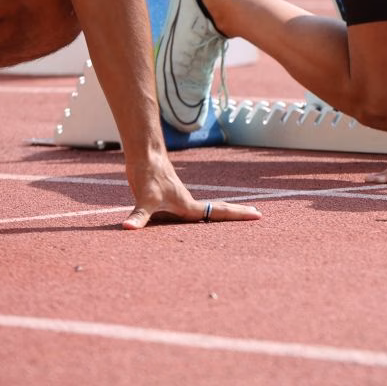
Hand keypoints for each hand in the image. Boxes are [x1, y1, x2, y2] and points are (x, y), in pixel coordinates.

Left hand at [120, 156, 261, 230]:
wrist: (145, 156)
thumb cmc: (147, 176)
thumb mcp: (144, 199)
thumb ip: (139, 216)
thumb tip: (128, 229)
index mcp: (188, 206)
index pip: (219, 212)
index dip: (238, 215)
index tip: (257, 214)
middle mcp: (188, 203)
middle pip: (219, 209)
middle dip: (238, 213)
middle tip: (258, 214)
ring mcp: (182, 200)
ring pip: (208, 209)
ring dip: (224, 212)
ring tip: (239, 215)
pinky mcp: (172, 198)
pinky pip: (195, 208)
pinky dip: (205, 213)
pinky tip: (201, 216)